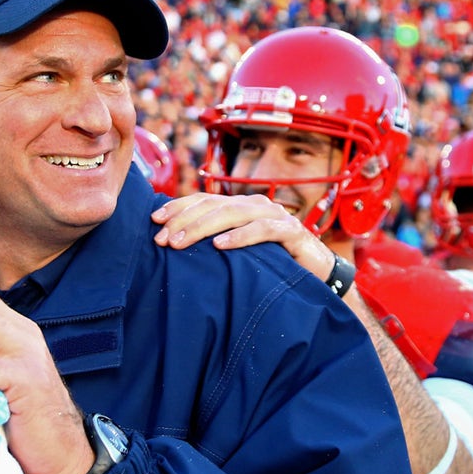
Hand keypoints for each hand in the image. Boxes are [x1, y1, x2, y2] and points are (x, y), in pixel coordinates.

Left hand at [152, 193, 334, 280]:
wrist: (318, 274)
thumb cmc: (273, 262)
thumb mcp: (240, 251)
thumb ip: (216, 241)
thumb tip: (176, 244)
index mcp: (241, 205)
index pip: (203, 199)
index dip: (178, 207)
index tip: (154, 221)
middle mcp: (255, 205)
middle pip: (213, 205)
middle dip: (184, 221)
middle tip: (163, 239)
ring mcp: (274, 215)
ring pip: (232, 213)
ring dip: (203, 228)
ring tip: (181, 243)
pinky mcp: (291, 232)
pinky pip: (263, 230)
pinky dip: (240, 237)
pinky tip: (220, 245)